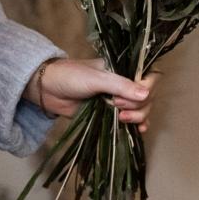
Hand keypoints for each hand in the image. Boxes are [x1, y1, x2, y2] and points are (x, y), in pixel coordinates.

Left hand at [27, 57, 155, 125]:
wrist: (48, 89)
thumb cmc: (71, 77)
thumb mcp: (96, 78)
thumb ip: (120, 85)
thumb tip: (145, 95)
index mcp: (124, 69)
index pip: (150, 77)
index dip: (147, 88)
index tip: (134, 95)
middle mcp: (125, 83)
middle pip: (148, 96)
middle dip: (138, 105)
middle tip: (116, 106)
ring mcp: (119, 99)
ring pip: (142, 109)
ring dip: (137, 116)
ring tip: (121, 118)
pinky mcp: (111, 113)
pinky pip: (132, 120)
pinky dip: (138, 124)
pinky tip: (139, 130)